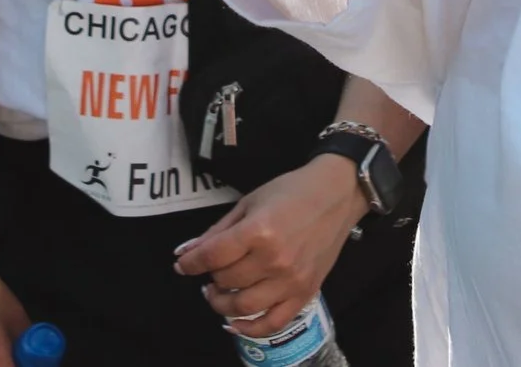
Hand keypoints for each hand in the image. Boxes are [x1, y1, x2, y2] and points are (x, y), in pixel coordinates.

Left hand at [174, 154, 369, 338]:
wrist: (336, 195)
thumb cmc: (291, 192)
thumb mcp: (249, 203)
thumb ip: (217, 231)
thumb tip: (185, 253)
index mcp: (258, 231)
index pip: (212, 257)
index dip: (191, 263)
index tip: (183, 265)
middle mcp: (274, 260)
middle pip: (226, 281)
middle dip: (210, 276)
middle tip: (210, 271)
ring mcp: (291, 281)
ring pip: (243, 306)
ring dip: (222, 303)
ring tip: (218, 292)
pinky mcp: (305, 293)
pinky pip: (272, 323)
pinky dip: (250, 329)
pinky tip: (235, 322)